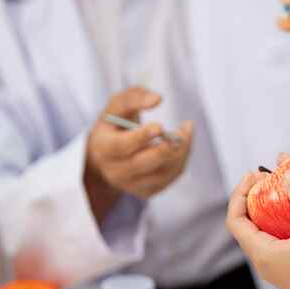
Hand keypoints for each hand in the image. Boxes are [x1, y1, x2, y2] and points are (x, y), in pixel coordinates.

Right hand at [84, 87, 193, 222]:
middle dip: (166, 147)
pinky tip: (182, 143)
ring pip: (162, 172)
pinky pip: (171, 176)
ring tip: (186, 129)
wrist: (107, 157)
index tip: (160, 126)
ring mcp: (132, 185)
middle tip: (184, 131)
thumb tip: (157, 99)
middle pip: (144, 163)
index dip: (141, 137)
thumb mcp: (116, 107)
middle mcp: (115, 171)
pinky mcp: (147, 191)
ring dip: (180, 151)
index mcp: (103, 148)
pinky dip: (181, 158)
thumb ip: (133, 97)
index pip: (122, 146)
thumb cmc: (115, 125)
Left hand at [226, 167, 289, 288]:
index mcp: (260, 252)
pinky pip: (277, 240)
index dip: (240, 193)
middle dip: (253, 198)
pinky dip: (282, 222)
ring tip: (283, 190)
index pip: (235, 218)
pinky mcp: (288, 270)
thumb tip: (289, 172)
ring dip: (268, 209)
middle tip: (268, 177)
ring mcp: (275, 267)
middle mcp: (263, 261)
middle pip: (246, 224)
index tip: (255, 175)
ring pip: (262, 232)